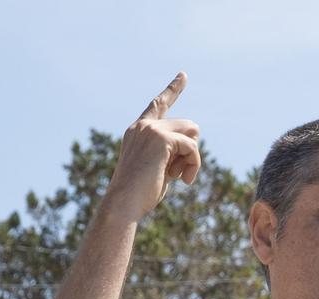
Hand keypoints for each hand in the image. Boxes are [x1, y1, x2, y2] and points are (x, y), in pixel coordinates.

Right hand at [105, 72, 200, 219]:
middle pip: (187, 125)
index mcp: (138, 131)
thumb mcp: (158, 169)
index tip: (183, 75)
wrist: (123, 203)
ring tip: (178, 177)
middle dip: (190, 150)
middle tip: (177, 173)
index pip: (158, 104)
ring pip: (192, 133)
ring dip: (191, 158)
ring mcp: (151, 129)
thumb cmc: (139, 195)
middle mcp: (143, 125)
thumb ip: (171, 153)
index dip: (173, 89)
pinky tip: (184, 181)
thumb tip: (193, 138)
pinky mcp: (162, 138)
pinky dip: (194, 165)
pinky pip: (192, 147)